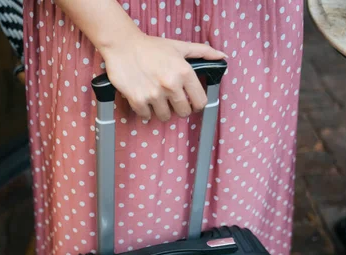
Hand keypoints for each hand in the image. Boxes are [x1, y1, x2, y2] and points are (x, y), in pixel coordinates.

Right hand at [100, 32, 226, 121]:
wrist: (123, 45)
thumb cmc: (151, 46)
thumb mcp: (179, 46)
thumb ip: (203, 52)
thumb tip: (223, 57)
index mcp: (185, 72)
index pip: (200, 102)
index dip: (196, 104)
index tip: (190, 103)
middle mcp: (171, 85)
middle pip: (183, 112)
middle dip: (178, 109)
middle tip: (171, 101)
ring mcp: (154, 94)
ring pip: (165, 117)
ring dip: (161, 111)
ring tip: (156, 100)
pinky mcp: (138, 100)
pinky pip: (146, 116)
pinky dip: (145, 111)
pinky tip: (143, 99)